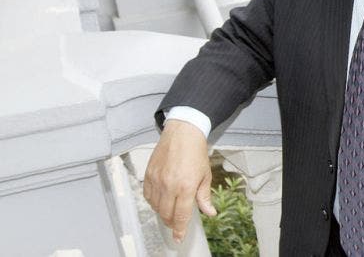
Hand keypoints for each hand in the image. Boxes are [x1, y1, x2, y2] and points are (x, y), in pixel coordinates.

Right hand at [143, 119, 216, 242]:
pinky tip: (161, 199)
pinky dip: (153, 201)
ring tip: (170, 210)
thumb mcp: (205, 175)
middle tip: (177, 224)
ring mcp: (157, 180)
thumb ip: (204, 197)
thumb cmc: (196, 152)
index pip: (181, 216)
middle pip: (166, 214)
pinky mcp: (148, 175)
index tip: (179, 238)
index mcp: (186, 187)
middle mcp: (169, 186)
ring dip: (162, 212)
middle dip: (171, 222)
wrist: (182, 133)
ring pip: (155, 207)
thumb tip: (209, 213)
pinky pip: (147, 195)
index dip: (180, 230)